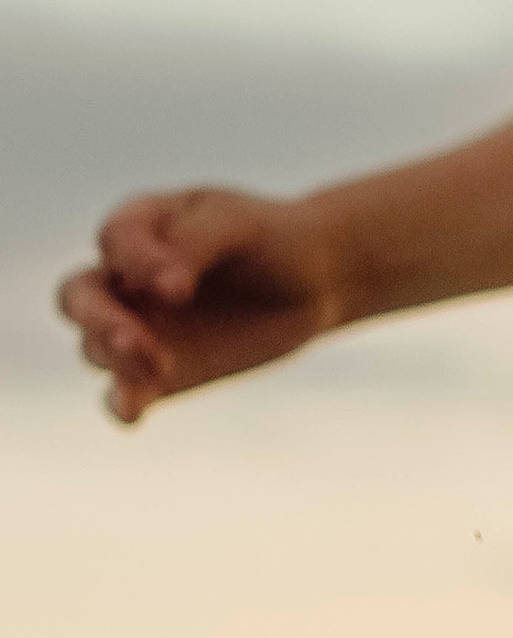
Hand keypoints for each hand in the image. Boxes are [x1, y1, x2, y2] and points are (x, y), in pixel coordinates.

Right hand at [57, 189, 345, 423]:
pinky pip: (126, 392)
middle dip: (98, 320)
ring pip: (96, 347)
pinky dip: (121, 404)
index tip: (180, 288)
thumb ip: (194, 242)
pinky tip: (132, 413)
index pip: (115, 242)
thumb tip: (165, 291)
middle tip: (136, 342)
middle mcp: (127, 278)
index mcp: (140, 226)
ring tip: (161, 365)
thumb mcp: (236, 224)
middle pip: (78, 298)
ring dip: (118, 359)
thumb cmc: (268, 239)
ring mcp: (141, 328)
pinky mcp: (161, 374)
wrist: (309, 281)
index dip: (136, 264)